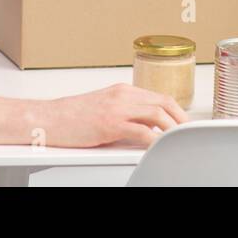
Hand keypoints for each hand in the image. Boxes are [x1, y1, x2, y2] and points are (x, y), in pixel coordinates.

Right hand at [37, 83, 187, 147]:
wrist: (48, 119)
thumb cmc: (72, 117)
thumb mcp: (104, 109)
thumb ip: (126, 114)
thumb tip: (147, 128)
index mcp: (122, 91)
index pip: (159, 97)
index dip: (176, 111)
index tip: (185, 123)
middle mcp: (122, 95)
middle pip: (164, 103)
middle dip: (181, 119)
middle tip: (190, 133)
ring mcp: (116, 108)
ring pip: (157, 114)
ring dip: (173, 128)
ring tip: (180, 140)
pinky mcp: (109, 124)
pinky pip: (140, 131)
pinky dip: (155, 140)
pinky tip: (160, 147)